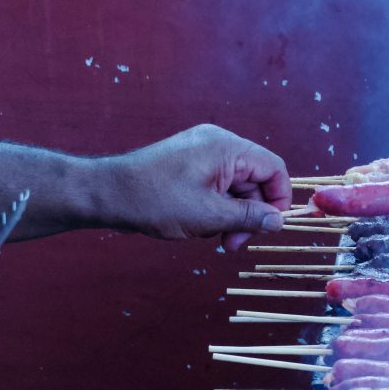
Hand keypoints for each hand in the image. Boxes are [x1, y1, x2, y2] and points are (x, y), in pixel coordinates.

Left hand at [111, 124, 290, 250]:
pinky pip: (216, 188)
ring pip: (234, 188)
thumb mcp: (209, 216)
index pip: (274, 168)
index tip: (269, 229)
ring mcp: (201, 153)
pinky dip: (215, 210)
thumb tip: (278, 221)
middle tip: (232, 245)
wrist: (110, 193)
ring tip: (215, 240)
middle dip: (249, 216)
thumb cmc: (156, 200)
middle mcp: (217, 144)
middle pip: (254, 181)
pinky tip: (199, 227)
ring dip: (231, 217)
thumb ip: (248, 217)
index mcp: (227, 148)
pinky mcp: (188, 165)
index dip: (279, 200)